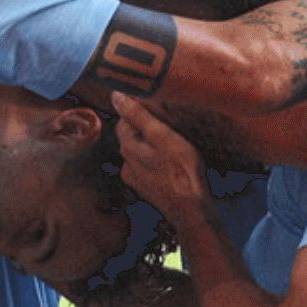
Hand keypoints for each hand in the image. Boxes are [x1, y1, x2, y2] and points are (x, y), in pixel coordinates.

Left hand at [112, 93, 211, 229]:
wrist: (191, 211)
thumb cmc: (181, 171)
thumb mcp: (162, 136)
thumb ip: (138, 115)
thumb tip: (116, 96)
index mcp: (127, 147)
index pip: (124, 120)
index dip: (139, 111)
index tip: (158, 109)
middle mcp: (126, 163)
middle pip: (132, 136)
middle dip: (147, 128)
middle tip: (169, 125)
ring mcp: (136, 179)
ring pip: (141, 153)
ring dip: (153, 146)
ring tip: (174, 144)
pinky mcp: (147, 189)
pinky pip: (149, 167)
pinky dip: (158, 161)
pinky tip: (173, 163)